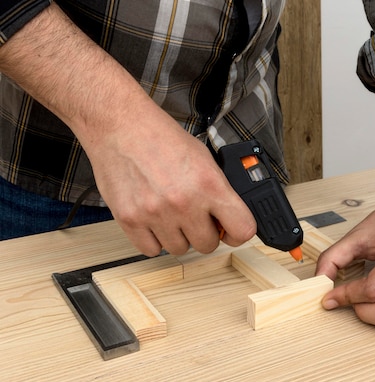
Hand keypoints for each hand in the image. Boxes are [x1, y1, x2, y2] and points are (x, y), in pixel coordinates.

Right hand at [84, 100, 256, 255]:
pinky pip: (151, 250)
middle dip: (204, 233)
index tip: (232, 232)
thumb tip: (227, 217)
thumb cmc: (161, 138)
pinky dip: (154, 240)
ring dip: (178, 236)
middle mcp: (184, 202)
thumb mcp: (203, 157)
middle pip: (208, 245)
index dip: (239, 234)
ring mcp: (156, 214)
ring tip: (170, 213)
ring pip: (179, 249)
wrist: (120, 126)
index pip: (242, 229)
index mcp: (209, 184)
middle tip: (195, 217)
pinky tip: (153, 220)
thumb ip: (218, 190)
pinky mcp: (130, 220)